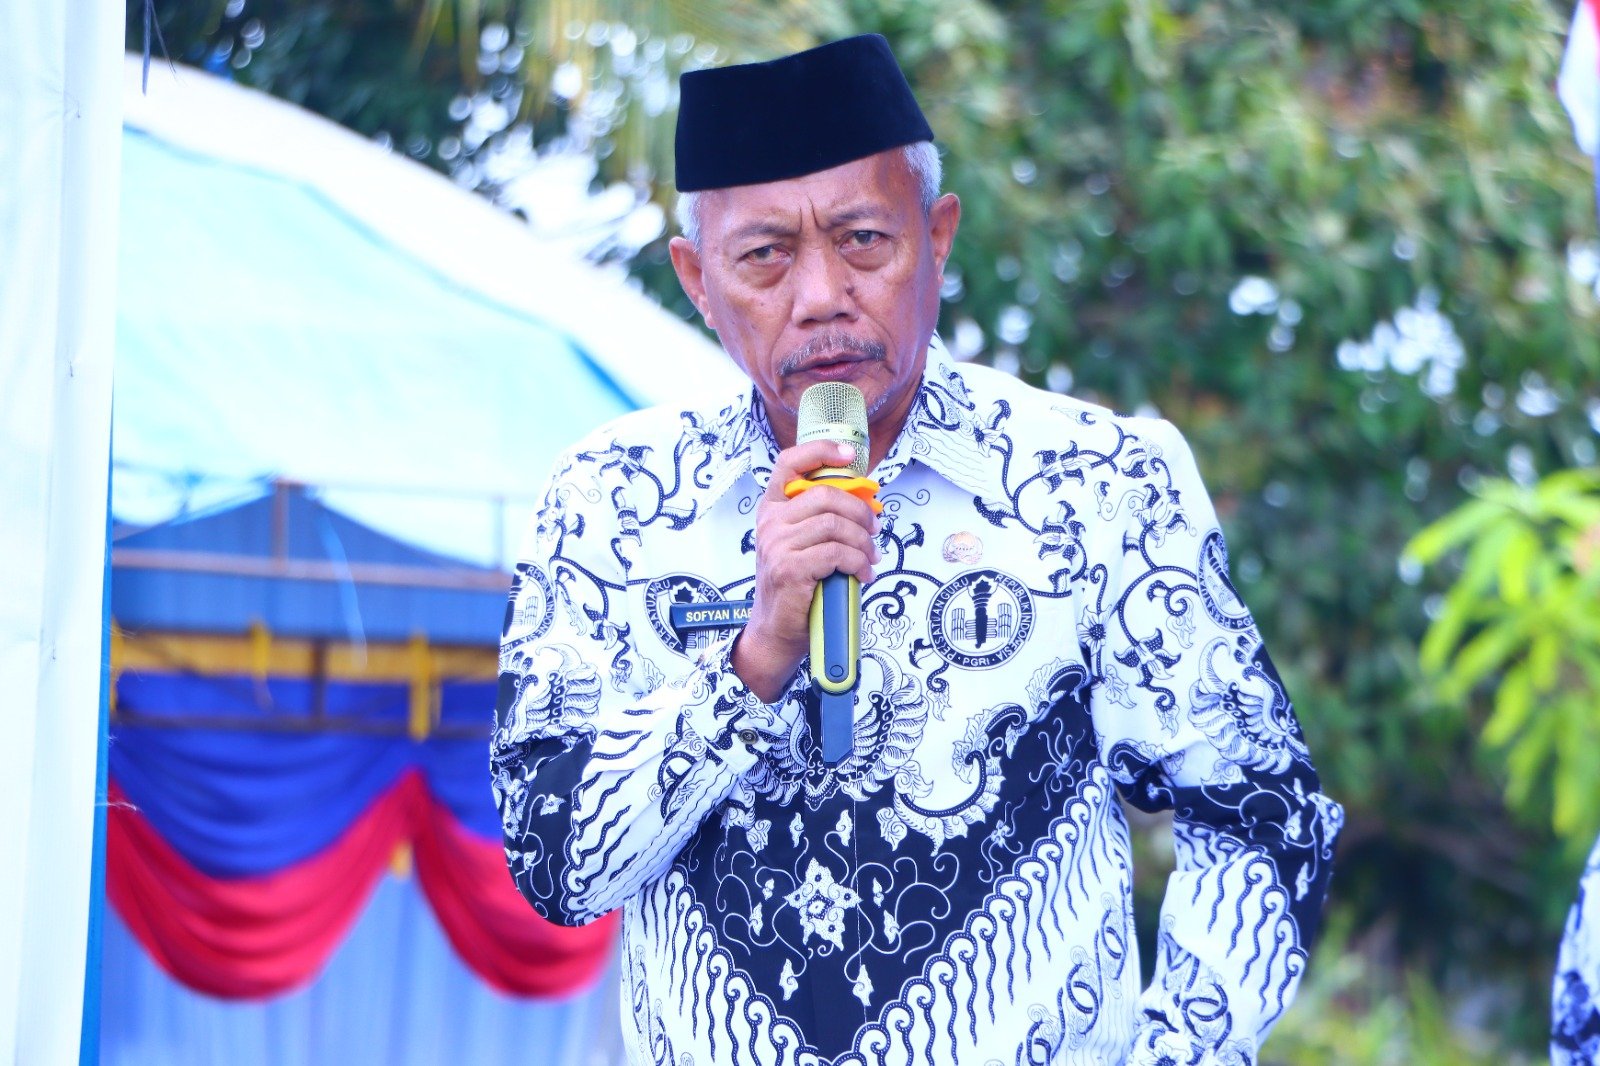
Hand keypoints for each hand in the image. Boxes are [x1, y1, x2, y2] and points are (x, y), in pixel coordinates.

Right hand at [732, 440, 879, 701]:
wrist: (776, 630)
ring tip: (869, 558)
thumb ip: (822, 519)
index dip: (821, 451)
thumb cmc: (796, 585)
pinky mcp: (790, 569)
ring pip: (835, 525)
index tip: (850, 454)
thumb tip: (866, 501)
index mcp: (773, 508)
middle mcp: (771, 522)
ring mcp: (777, 545)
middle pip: (826, 495)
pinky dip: (857, 563)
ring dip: (862, 543)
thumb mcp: (802, 543)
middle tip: (873, 531)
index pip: (789, 463)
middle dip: (860, 512)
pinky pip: (836, 553)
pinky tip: (862, 574)